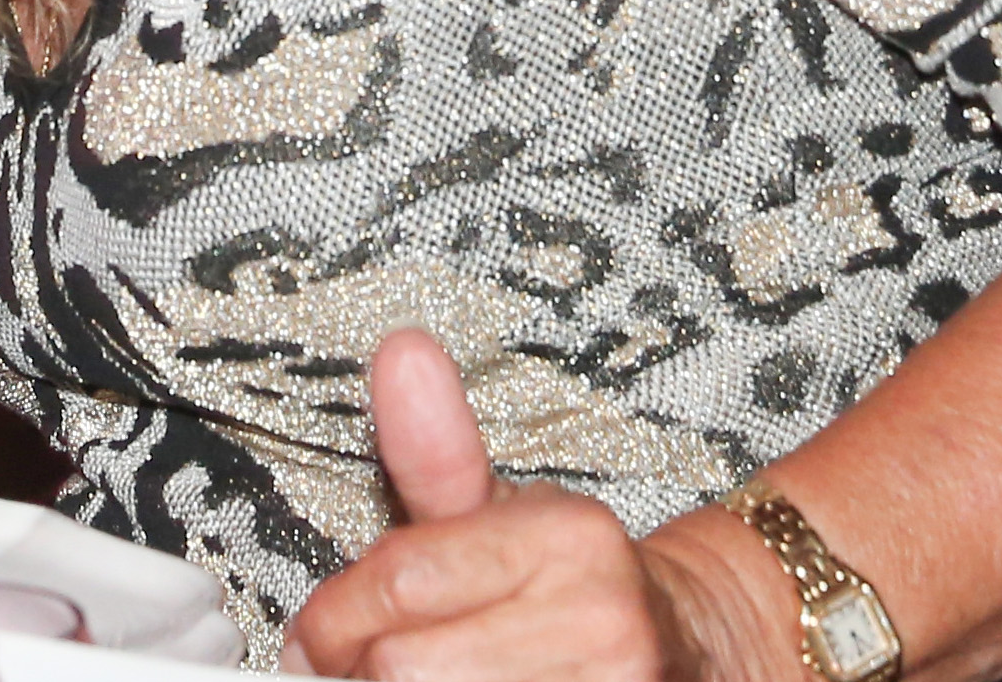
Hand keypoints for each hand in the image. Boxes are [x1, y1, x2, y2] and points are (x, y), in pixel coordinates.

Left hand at [285, 330, 755, 681]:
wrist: (684, 639)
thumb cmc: (570, 578)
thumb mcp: (502, 506)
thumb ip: (435, 449)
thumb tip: (401, 352)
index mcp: (566, 538)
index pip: (398, 583)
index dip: (335, 618)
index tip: (317, 633)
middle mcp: (600, 618)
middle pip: (407, 665)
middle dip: (365, 669)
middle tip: (359, 666)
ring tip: (411, 677)